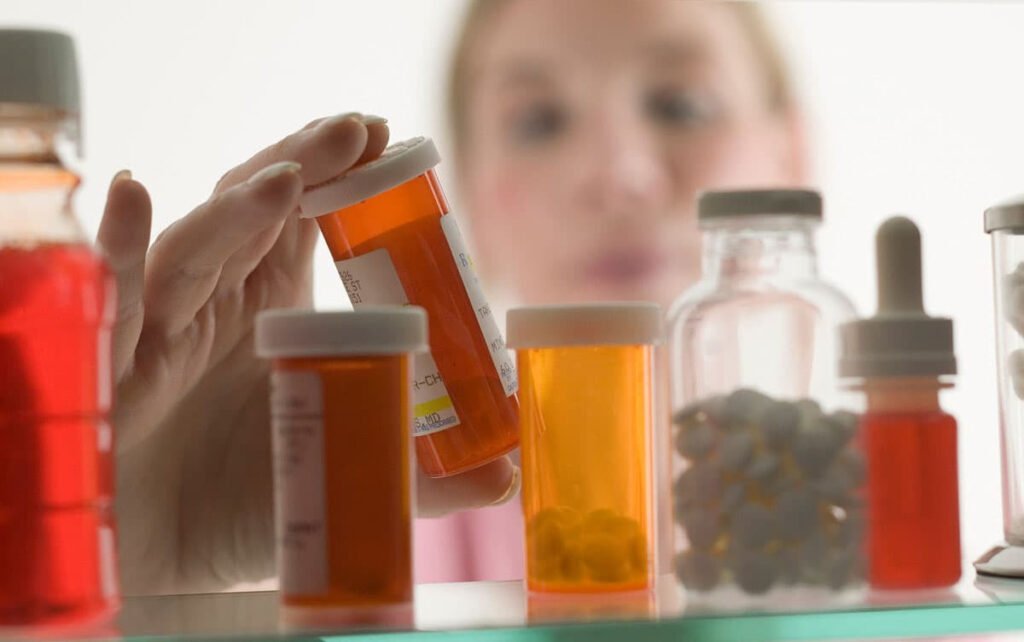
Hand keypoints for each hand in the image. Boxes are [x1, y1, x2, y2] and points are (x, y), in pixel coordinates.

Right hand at [99, 114, 519, 594]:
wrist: (159, 564)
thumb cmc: (243, 508)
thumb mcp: (338, 476)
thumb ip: (416, 477)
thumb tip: (507, 477)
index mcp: (274, 308)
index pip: (306, 221)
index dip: (338, 176)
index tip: (384, 140)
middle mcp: (217, 300)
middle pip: (253, 210)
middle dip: (302, 163)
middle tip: (355, 131)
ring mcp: (163, 323)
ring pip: (196, 246)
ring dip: (237, 209)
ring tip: (286, 179)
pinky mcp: (113, 360)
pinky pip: (114, 294)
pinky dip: (118, 244)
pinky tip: (132, 196)